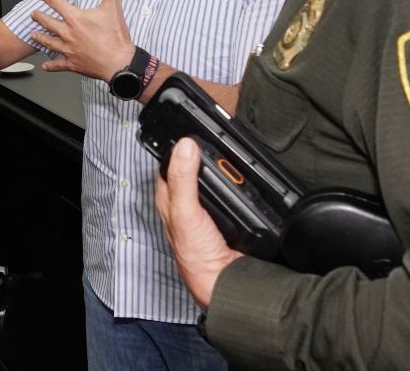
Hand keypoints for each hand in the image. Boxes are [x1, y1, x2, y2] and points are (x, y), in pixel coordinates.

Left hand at [30, 0, 135, 81]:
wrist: (119, 63)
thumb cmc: (115, 37)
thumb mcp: (114, 7)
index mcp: (75, 18)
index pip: (55, 3)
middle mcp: (68, 33)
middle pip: (48, 23)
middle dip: (39, 17)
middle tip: (32, 14)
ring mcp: (69, 49)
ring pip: (49, 43)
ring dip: (40, 38)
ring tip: (33, 35)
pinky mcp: (73, 63)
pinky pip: (58, 65)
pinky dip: (51, 66)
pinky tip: (44, 66)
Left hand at [154, 137, 242, 308]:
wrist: (226, 282)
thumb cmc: (197, 256)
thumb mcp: (186, 212)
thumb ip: (183, 180)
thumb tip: (185, 146)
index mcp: (169, 199)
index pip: (169, 163)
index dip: (177, 145)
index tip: (190, 126)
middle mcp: (185, 203)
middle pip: (191, 169)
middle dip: (201, 154)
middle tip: (214, 136)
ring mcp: (205, 210)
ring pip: (210, 180)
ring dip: (220, 170)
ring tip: (229, 152)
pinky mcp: (224, 217)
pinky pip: (228, 194)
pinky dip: (234, 186)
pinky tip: (240, 181)